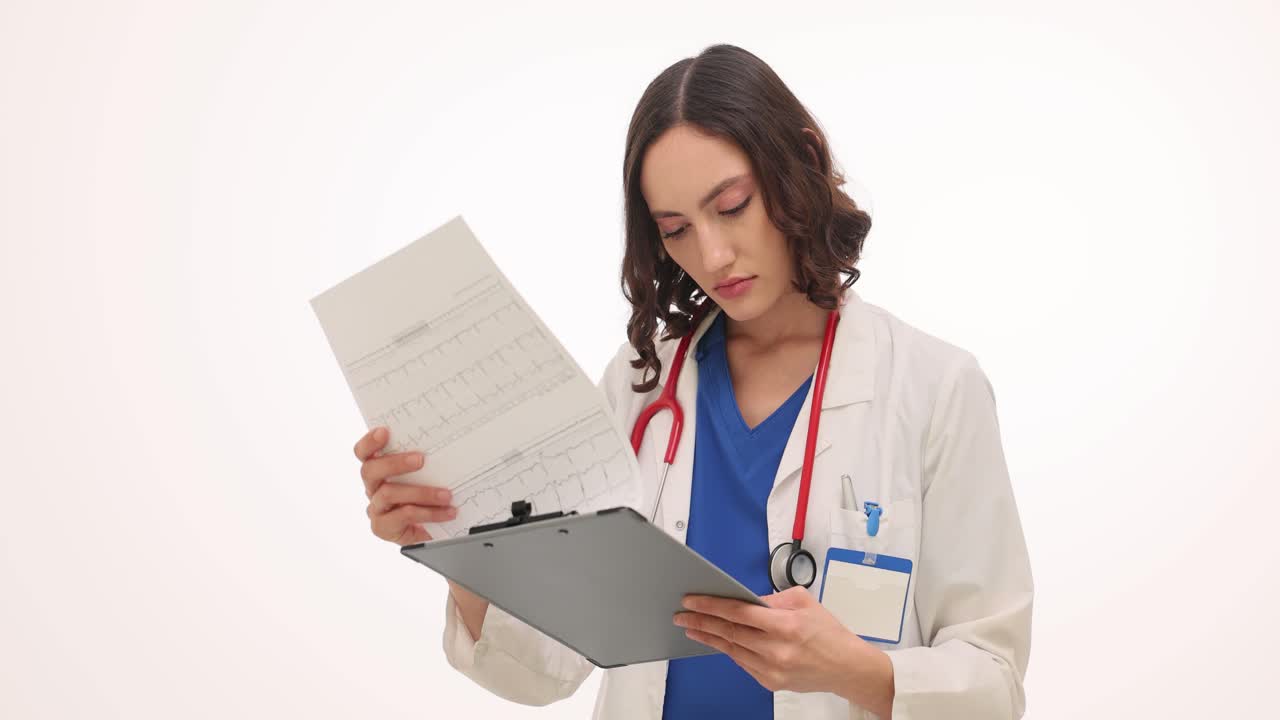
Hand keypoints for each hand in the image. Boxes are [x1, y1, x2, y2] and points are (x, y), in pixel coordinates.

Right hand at [353, 426, 457, 545]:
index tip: (384, 431)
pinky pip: (403, 516)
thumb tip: (448, 443)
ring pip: (388, 494)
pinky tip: (447, 512)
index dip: (369, 442)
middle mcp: (373, 487)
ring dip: (421, 492)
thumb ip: (426, 461)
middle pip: (370, 470)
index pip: (364, 453)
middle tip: (420, 460)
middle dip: (395, 463)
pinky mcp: (383, 527)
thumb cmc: (427, 497)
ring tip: (446, 495)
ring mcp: (376, 508)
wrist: (432, 530)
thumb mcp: (427, 476)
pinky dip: (428, 513)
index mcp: (379, 469)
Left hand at [673, 585, 892, 708]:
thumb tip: (746, 598)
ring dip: (709, 637)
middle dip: (701, 622)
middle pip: (729, 632)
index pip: (739, 612)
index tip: (692, 600)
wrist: (846, 667)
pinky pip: (742, 662)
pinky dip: (729, 650)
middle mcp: (777, 649)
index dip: (711, 605)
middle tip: (682, 615)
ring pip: (732, 649)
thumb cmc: (828, 633)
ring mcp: (772, 669)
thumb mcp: (804, 601)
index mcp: (786, 625)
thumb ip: (773, 598)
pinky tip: (717, 641)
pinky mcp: (770, 682)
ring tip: (692, 628)